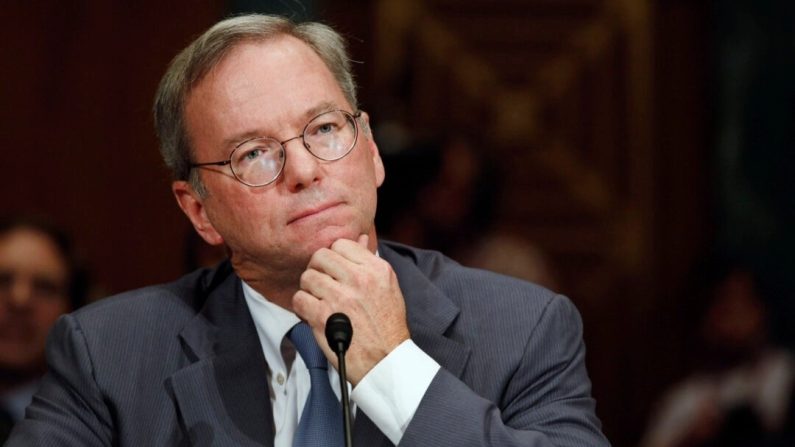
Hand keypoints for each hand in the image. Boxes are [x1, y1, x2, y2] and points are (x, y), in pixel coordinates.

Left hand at [292, 235, 409, 383]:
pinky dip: (302, 307)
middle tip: (323, 285)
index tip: (335, 271)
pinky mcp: (322, 317)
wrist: (386, 360)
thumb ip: (369, 261)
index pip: (341, 244)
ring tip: (320, 301)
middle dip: (318, 270)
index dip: (333, 257)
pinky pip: (299, 299)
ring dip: (309, 290)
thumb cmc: (387, 325)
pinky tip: (313, 314)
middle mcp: (358, 279)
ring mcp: (339, 297)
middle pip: (320, 257)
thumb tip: (359, 238)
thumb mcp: (387, 287)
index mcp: (376, 269)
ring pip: (307, 277)